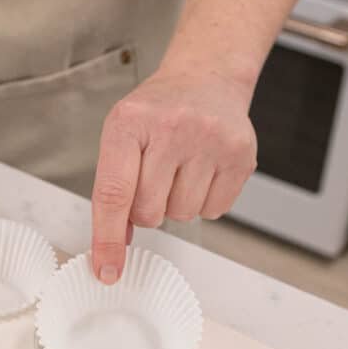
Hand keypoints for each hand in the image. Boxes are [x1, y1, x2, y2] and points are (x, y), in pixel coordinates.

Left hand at [90, 66, 256, 281]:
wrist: (206, 78)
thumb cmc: (158, 111)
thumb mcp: (122, 135)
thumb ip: (113, 188)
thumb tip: (114, 244)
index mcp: (130, 122)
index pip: (113, 194)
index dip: (107, 239)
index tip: (106, 270)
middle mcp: (172, 127)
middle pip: (149, 212)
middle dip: (147, 209)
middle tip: (155, 178)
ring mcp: (211, 140)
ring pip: (182, 215)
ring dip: (177, 204)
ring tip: (181, 169)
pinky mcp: (241, 155)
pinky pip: (214, 211)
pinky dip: (205, 202)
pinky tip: (203, 171)